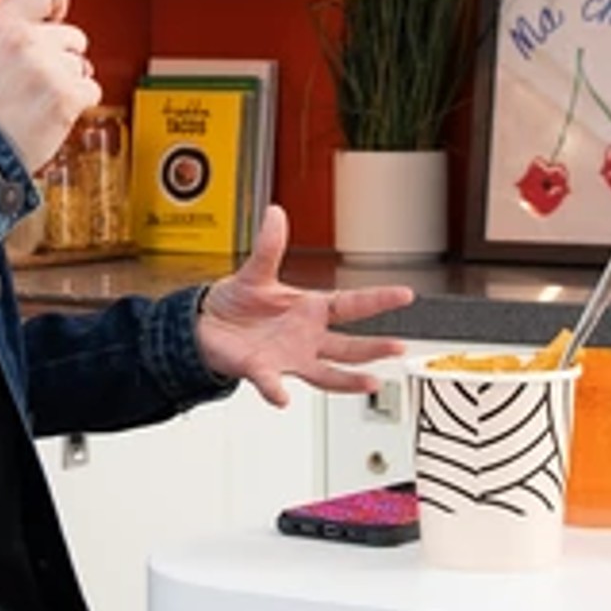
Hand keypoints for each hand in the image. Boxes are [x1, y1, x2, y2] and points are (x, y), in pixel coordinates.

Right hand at [0, 0, 95, 176]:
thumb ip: (6, 2)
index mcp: (4, 24)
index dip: (57, 5)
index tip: (54, 18)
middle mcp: (26, 42)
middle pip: (73, 34)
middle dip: (61, 56)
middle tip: (32, 78)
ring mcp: (47, 69)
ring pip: (82, 64)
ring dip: (68, 82)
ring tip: (38, 97)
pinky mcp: (66, 96)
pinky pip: (92, 89)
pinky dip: (78, 104)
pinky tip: (51, 110)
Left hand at [197, 206, 413, 404]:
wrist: (206, 326)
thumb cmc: (236, 302)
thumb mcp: (255, 271)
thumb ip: (269, 246)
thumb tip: (275, 213)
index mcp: (310, 309)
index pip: (352, 304)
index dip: (379, 300)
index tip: (405, 294)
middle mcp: (307, 337)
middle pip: (349, 345)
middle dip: (375, 347)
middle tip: (399, 347)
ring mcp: (289, 358)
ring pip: (327, 373)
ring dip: (348, 379)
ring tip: (371, 382)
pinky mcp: (263, 371)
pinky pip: (272, 383)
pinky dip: (276, 390)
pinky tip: (282, 397)